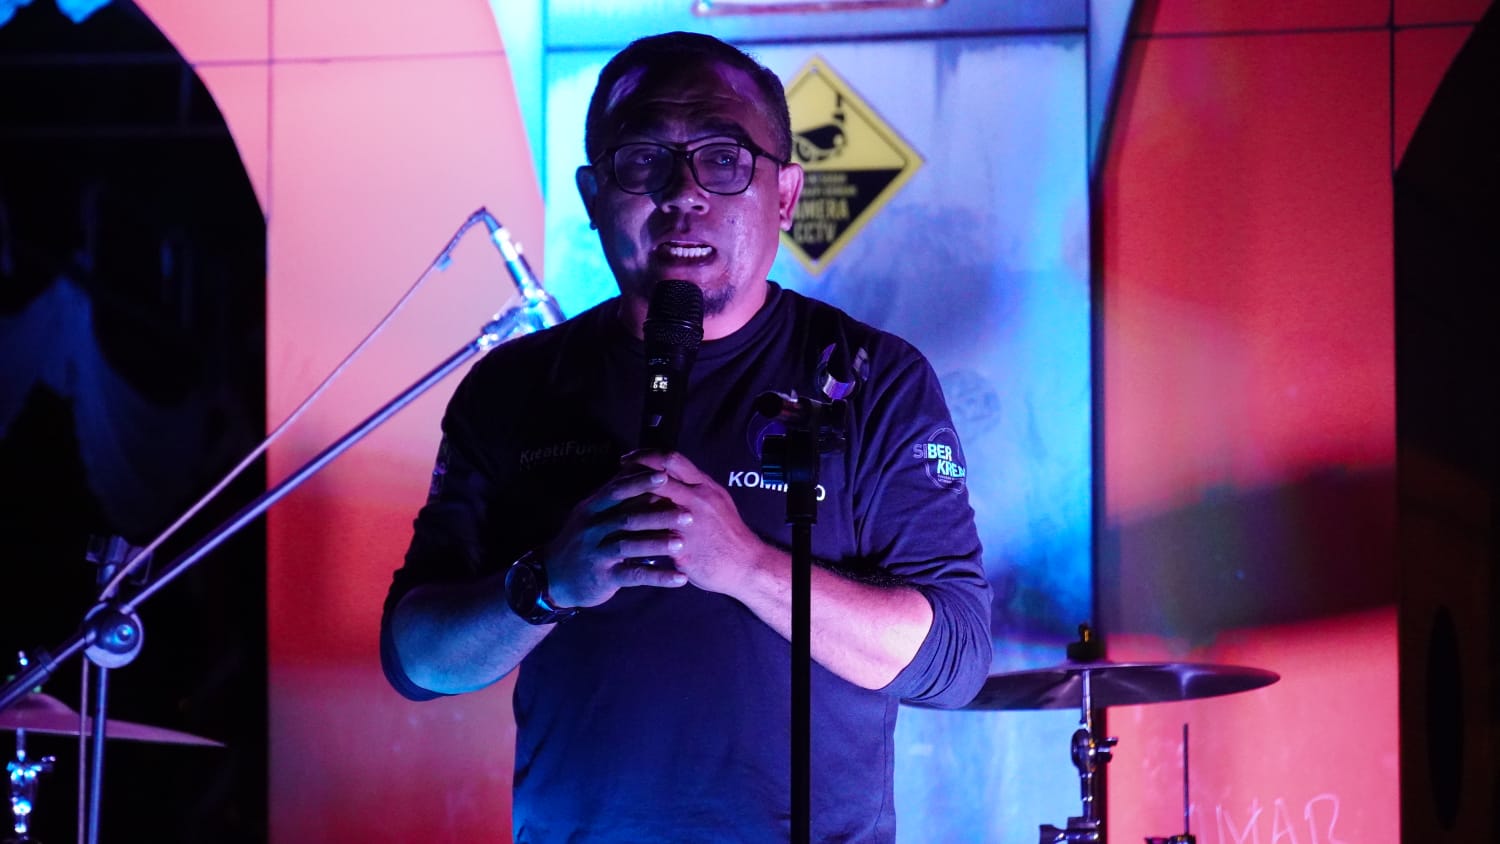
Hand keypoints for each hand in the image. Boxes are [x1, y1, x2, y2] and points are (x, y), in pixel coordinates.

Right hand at [540, 463, 690, 607]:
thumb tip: (638, 464)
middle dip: (658, 515)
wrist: (553, 577)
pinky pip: (634, 576)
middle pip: (627, 518)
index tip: (666, 475)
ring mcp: (597, 553)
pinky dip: (658, 577)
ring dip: (658, 545)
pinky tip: (680, 578)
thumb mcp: (590, 513)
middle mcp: (593, 529)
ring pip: (629, 546)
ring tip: (683, 543)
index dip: (641, 482)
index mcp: (593, 508)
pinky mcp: (603, 577)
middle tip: (688, 514)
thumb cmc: (581, 539)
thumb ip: (613, 494)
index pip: (617, 491)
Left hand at [624, 450, 780, 599]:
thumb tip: (671, 475)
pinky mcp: (683, 548)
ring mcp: (690, 524)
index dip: (645, 456)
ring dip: (628, 504)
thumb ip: (694, 488)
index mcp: (705, 486)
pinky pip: (652, 539)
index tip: (627, 458)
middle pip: (657, 478)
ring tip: (611, 506)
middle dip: (630, 476)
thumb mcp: (716, 501)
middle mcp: (697, 500)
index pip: (671, 459)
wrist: (747, 565)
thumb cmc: (729, 534)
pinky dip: (635, 534)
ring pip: (650, 506)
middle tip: (613, 478)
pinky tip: (620, 535)